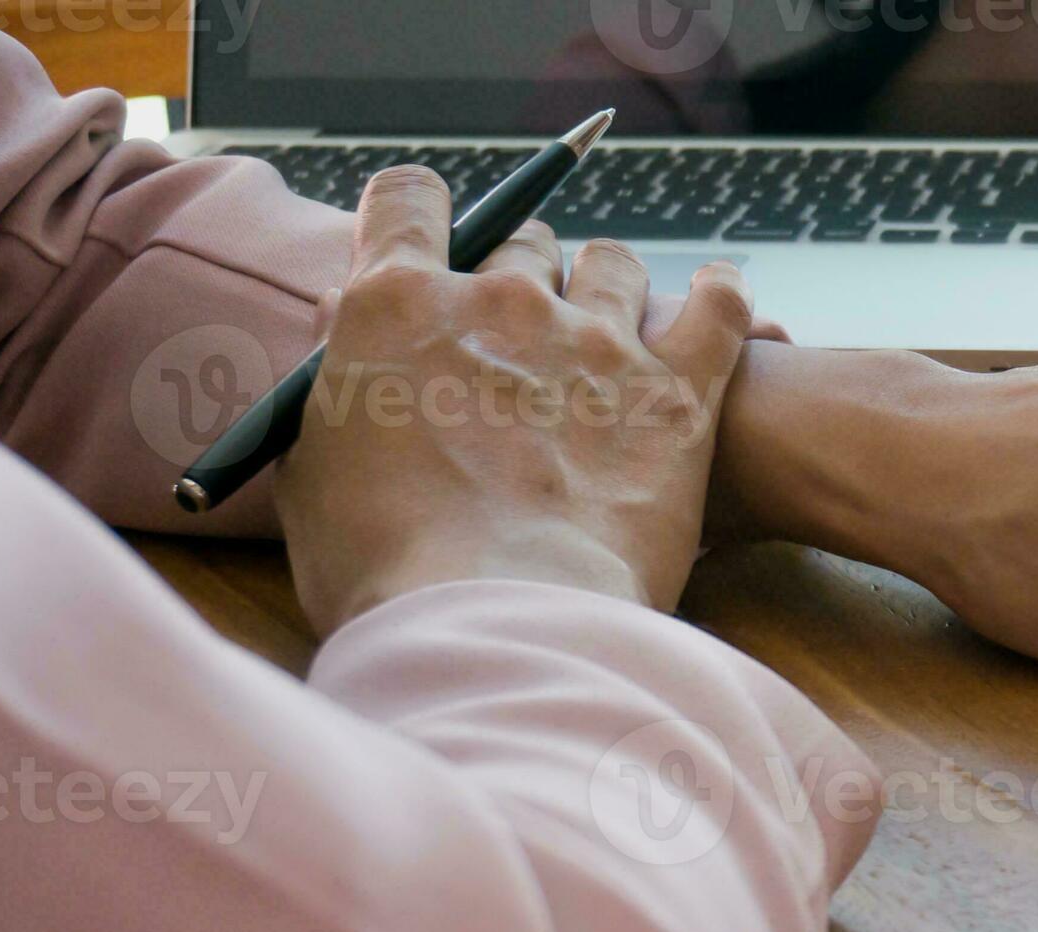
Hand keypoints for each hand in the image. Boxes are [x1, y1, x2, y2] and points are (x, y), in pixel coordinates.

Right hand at [276, 166, 754, 631]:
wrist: (498, 622)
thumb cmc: (387, 567)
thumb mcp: (316, 470)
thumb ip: (333, 381)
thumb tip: (341, 314)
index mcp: (397, 308)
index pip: (406, 202)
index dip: (414, 210)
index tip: (422, 231)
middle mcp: (501, 302)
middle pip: (520, 241)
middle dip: (517, 274)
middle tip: (516, 333)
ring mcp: (596, 341)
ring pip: (612, 266)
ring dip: (607, 289)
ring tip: (607, 335)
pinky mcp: (677, 391)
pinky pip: (719, 310)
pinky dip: (721, 297)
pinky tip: (719, 298)